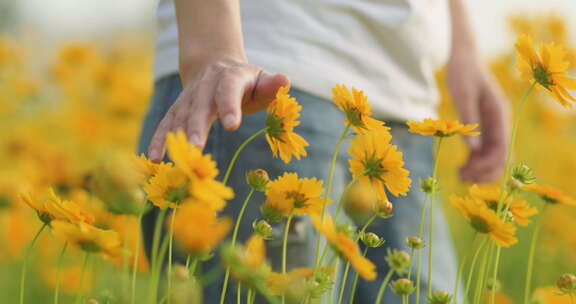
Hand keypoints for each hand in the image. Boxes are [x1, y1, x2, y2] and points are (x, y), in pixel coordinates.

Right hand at [147, 59, 289, 160]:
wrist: (215, 65)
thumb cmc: (247, 81)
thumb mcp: (262, 79)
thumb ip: (272, 85)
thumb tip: (285, 81)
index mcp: (230, 77)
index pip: (228, 89)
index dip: (229, 106)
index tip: (231, 125)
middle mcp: (205, 86)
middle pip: (200, 106)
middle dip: (196, 126)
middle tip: (196, 147)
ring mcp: (189, 97)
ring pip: (180, 116)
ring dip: (175, 137)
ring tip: (174, 159)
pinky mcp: (177, 109)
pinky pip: (166, 124)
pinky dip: (159, 140)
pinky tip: (155, 159)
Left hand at [446, 53, 508, 182]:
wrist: (463, 58)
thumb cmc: (463, 73)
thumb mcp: (462, 95)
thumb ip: (468, 120)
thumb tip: (472, 150)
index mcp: (499, 115)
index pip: (502, 148)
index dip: (488, 165)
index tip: (470, 173)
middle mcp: (499, 123)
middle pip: (500, 156)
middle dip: (484, 171)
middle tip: (462, 179)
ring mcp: (491, 125)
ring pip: (491, 156)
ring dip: (478, 169)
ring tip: (459, 176)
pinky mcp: (481, 126)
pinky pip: (482, 150)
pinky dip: (473, 161)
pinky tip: (460, 168)